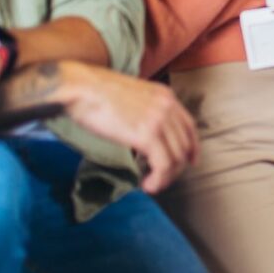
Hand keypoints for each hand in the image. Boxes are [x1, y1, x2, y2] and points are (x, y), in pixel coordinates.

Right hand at [12, 62, 198, 192]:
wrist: (81, 87)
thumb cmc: (96, 92)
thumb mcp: (132, 96)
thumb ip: (144, 110)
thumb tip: (143, 133)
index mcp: (165, 95)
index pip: (189, 126)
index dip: (192, 147)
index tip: (189, 162)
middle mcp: (167, 106)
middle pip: (184, 145)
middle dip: (176, 167)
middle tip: (162, 179)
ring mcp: (159, 120)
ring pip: (176, 158)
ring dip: (166, 177)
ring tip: (152, 185)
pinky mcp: (147, 135)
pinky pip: (163, 165)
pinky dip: (158, 179)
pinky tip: (147, 185)